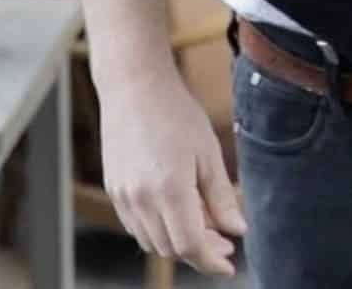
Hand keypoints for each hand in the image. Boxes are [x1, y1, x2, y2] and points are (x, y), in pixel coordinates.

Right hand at [97, 65, 246, 275]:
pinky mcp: (113, 189)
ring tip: (203, 222)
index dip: (211, 262)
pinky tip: (177, 212)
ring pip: (152, 241)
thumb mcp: (208, 153)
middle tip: (223, 242)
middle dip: (199, 251)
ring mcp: (123, 196)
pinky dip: (158, 229)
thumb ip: (221, 197)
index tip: (228, 265)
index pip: (191, 246)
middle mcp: (140, 198)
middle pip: (171, 249)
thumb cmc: (175, 113)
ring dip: (178, 242)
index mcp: (169, 189)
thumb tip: (238, 230)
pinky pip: (136, 226)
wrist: (133, 86)